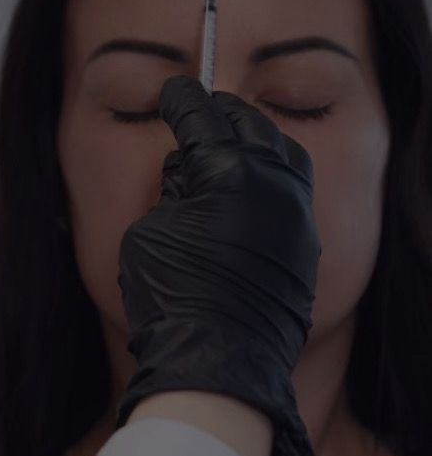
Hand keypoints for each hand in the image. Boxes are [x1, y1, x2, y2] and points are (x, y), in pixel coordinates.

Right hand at [115, 75, 320, 455]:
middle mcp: (273, 182)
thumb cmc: (174, 299)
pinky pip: (291, 189)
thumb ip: (174, 190)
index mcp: (229, 169)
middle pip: (247, 122)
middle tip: (197, 112)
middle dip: (220, 113)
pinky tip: (247, 187)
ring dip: (252, 139)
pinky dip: (268, 176)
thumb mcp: (151, 230)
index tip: (173, 92)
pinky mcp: (305, 243)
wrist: (221, 363)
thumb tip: (191, 173)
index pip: (201, 115)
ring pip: (280, 150)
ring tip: (227, 144)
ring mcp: (296, 213)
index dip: (180, 100)